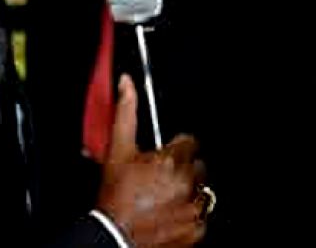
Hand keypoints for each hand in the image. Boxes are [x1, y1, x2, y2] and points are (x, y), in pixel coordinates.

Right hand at [96, 75, 206, 246]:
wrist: (113, 237)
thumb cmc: (115, 195)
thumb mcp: (117, 150)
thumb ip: (126, 112)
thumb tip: (127, 83)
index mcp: (172, 160)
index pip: (189, 143)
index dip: (175, 148)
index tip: (164, 156)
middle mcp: (186, 183)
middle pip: (196, 165)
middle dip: (182, 169)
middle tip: (160, 178)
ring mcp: (193, 207)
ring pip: (201, 189)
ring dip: (186, 190)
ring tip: (163, 196)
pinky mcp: (196, 228)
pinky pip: (201, 214)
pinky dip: (188, 213)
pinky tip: (168, 212)